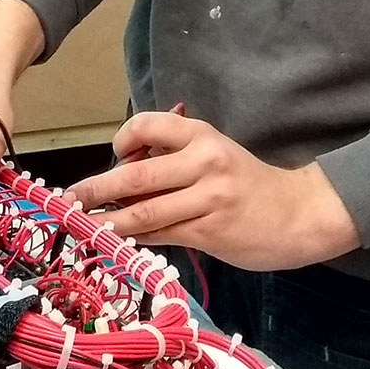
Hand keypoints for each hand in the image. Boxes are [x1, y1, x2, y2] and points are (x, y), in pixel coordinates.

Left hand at [70, 111, 359, 271]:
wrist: (299, 213)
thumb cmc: (247, 183)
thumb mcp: (214, 155)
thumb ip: (174, 159)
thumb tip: (121, 173)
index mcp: (202, 136)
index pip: (148, 126)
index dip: (122, 140)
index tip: (114, 155)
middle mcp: (204, 163)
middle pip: (137, 175)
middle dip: (97, 188)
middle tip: (70, 200)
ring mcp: (209, 200)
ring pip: (146, 211)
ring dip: (110, 221)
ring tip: (85, 226)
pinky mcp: (211, 233)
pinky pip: (164, 235)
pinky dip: (138, 238)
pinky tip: (121, 241)